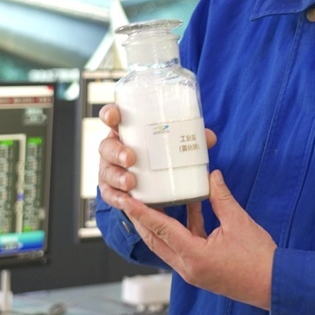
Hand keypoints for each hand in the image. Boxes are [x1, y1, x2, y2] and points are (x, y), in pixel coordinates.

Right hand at [96, 102, 217, 204]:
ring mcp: (111, 169)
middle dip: (116, 152)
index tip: (114, 117)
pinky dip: (116, 198)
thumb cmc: (164, 155)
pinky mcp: (113, 190)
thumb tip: (208, 138)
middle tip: (131, 158)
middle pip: (106, 146)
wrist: (158, 184)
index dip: (109, 114)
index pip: (112, 117)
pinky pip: (109, 194)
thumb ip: (193, 140)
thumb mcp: (177, 145)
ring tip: (131, 183)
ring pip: (107, 171)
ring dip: (117, 177)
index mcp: (127, 130)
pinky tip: (125, 200)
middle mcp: (115, 149)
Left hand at [114, 170, 276, 310]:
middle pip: (155, 240)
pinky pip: (182, 247)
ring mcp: (192, 271)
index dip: (142, 212)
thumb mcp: (239, 223)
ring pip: (166, 245)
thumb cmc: (259, 261)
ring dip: (158, 225)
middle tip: (131, 199)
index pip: (160, 229)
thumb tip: (212, 178)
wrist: (273, 285)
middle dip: (141, 219)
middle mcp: (187, 267)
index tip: (127, 200)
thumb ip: (222, 199)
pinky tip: (189, 210)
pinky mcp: (200, 270)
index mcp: (194, 256)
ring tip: (152, 203)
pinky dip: (180, 230)